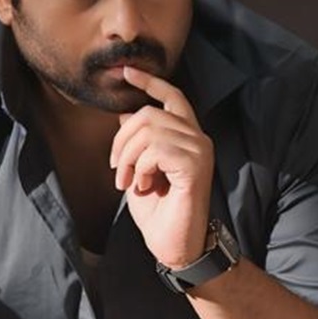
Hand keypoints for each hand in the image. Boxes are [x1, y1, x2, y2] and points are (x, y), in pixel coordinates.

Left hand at [109, 66, 212, 268]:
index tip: (126, 72)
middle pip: (148, 113)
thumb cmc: (158, 212)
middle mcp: (198, 138)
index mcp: (186, 137)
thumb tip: (124, 114)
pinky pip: (155, 149)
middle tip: (117, 171)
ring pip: (149, 129)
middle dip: (122, 141)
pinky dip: (141, 167)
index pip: (172, 96)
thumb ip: (137, 142)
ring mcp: (200, 150)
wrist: (175, 246)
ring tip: (129, 182)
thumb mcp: (139, 170)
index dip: (150, 82)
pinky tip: (144, 185)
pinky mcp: (196, 164)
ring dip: (128, 157)